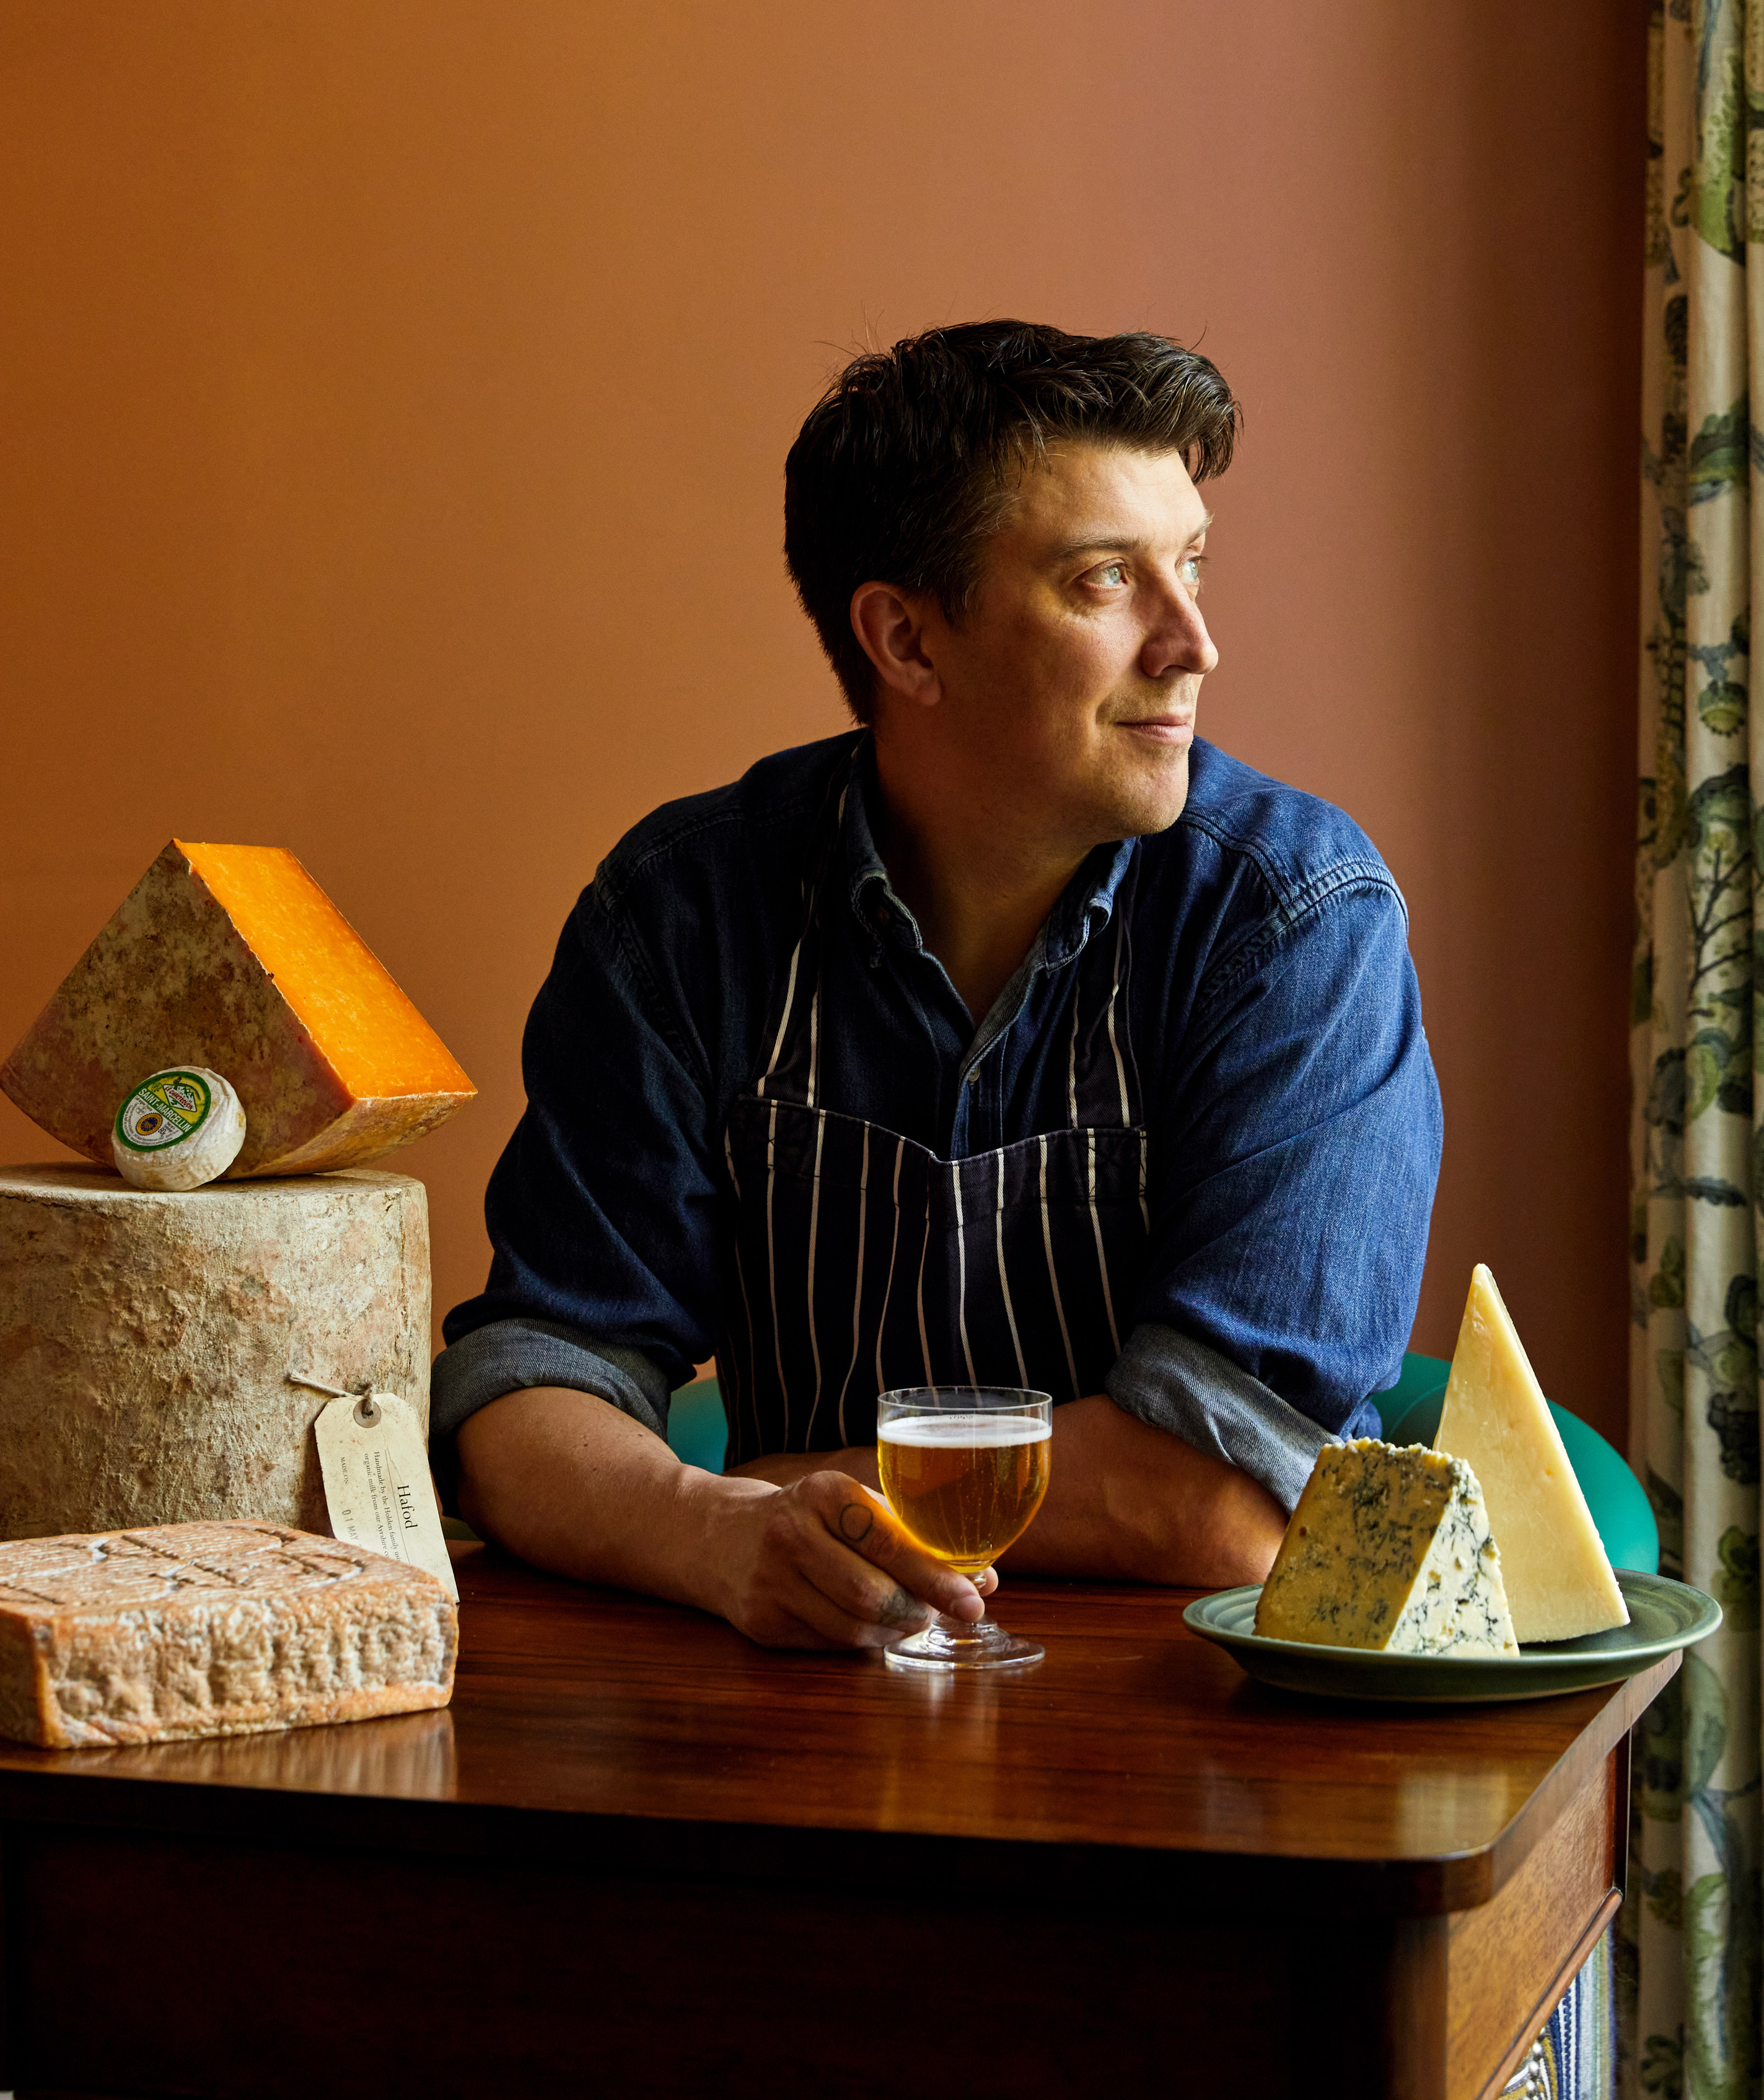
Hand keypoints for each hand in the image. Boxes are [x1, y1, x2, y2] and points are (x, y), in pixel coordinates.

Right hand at [685, 1468, 997, 1649]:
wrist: (718, 1536)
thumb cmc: (808, 1518)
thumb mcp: (850, 1504)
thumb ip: (912, 1534)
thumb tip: (985, 1578)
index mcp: (823, 1492)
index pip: (890, 1541)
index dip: (937, 1576)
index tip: (974, 1598)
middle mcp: (791, 1534)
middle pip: (872, 1594)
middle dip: (917, 1612)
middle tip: (939, 1613)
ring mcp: (770, 1582)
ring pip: (853, 1629)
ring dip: (893, 1632)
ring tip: (907, 1619)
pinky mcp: (761, 1623)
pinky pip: (829, 1645)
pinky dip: (861, 1642)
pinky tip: (869, 1627)